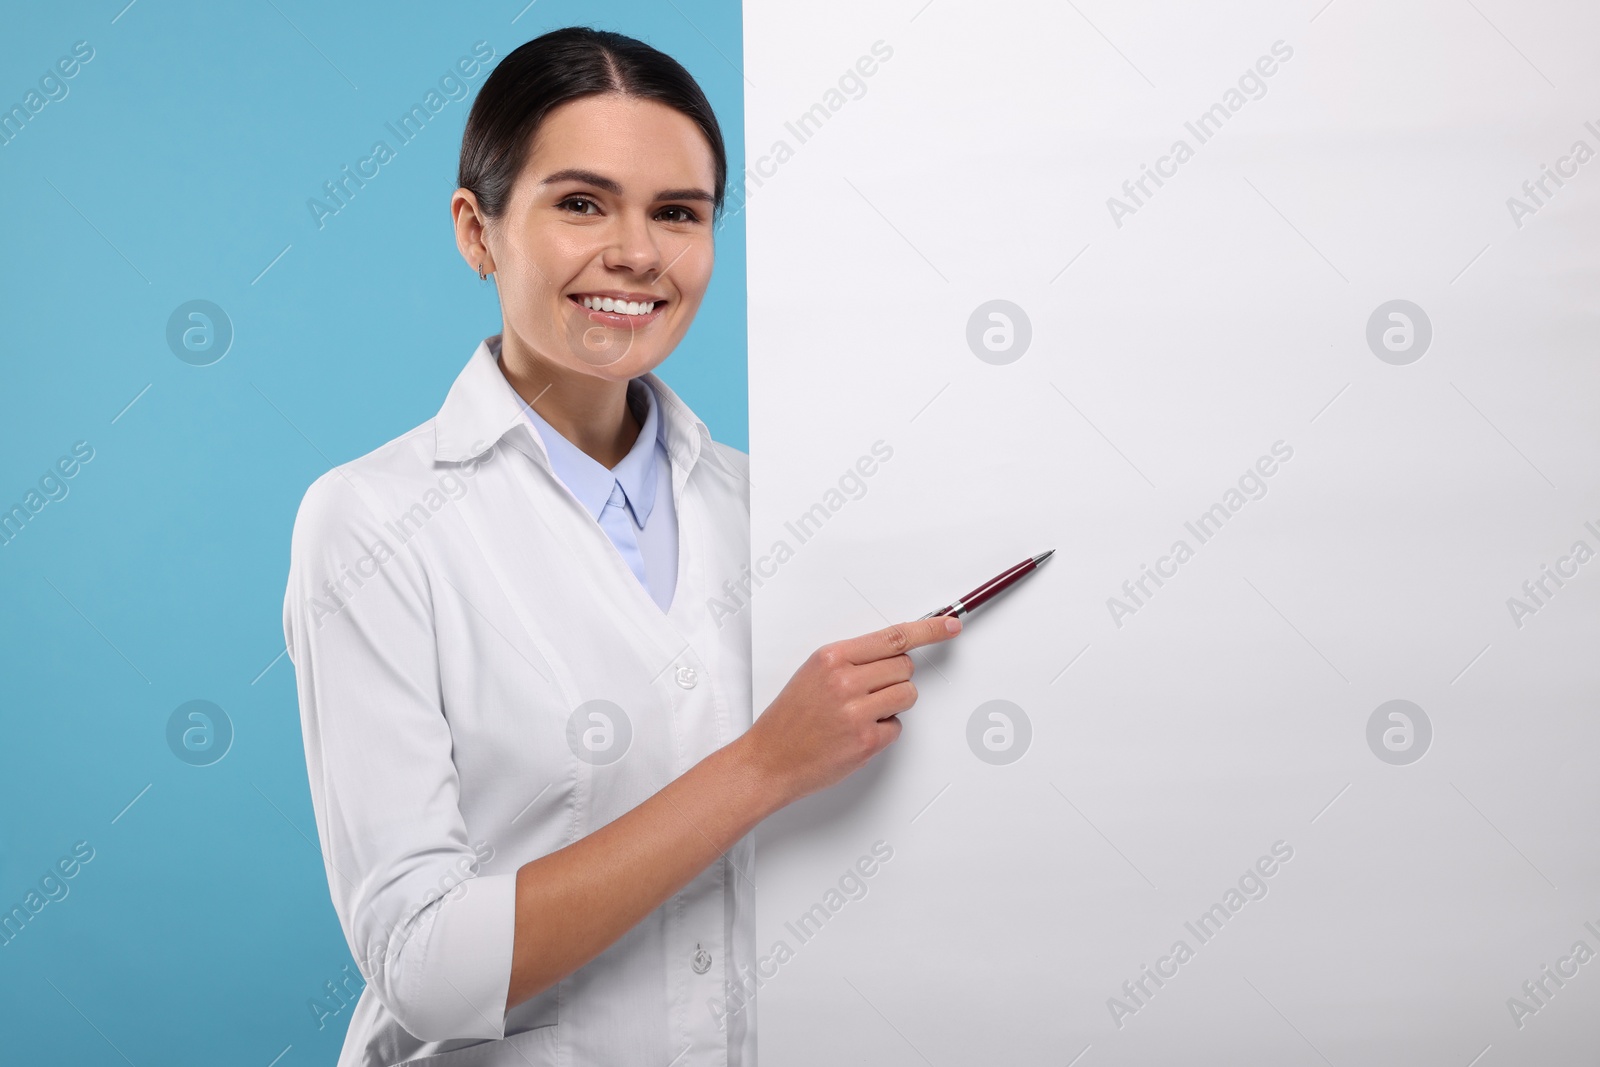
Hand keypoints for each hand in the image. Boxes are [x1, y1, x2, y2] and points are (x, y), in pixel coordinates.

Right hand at [741, 616, 962, 805]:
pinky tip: (855, 734)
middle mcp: (845, 681)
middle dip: (894, 678)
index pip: (893, 636)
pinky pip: (897, 726)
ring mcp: (857, 712)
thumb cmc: (790, 718)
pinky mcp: (866, 740)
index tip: (950, 624)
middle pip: (905, 667)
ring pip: (907, 694)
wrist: (769, 759)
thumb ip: (852, 660)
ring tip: (860, 713)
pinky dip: (883, 731)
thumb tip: (894, 651)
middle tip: (868, 692)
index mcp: (831, 658)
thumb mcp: (813, 673)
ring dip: (892, 704)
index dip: (929, 629)